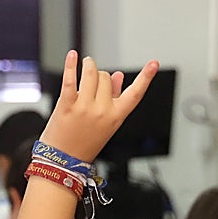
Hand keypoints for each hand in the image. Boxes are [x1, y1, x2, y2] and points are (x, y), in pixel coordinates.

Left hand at [38, 52, 158, 165]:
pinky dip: (71, 65)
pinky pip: (70, 80)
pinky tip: (72, 56)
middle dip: (101, 76)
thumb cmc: (84, 143)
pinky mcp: (66, 105)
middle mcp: (102, 111)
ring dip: (89, 65)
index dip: (146, 77)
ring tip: (85, 64)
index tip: (154, 63)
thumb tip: (118, 76)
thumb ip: (113, 99)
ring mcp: (84, 108)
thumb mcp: (106, 124)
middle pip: (106, 77)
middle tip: (93, 82)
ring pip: (92, 73)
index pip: (135, 94)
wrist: (63, 162)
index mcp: (116, 117)